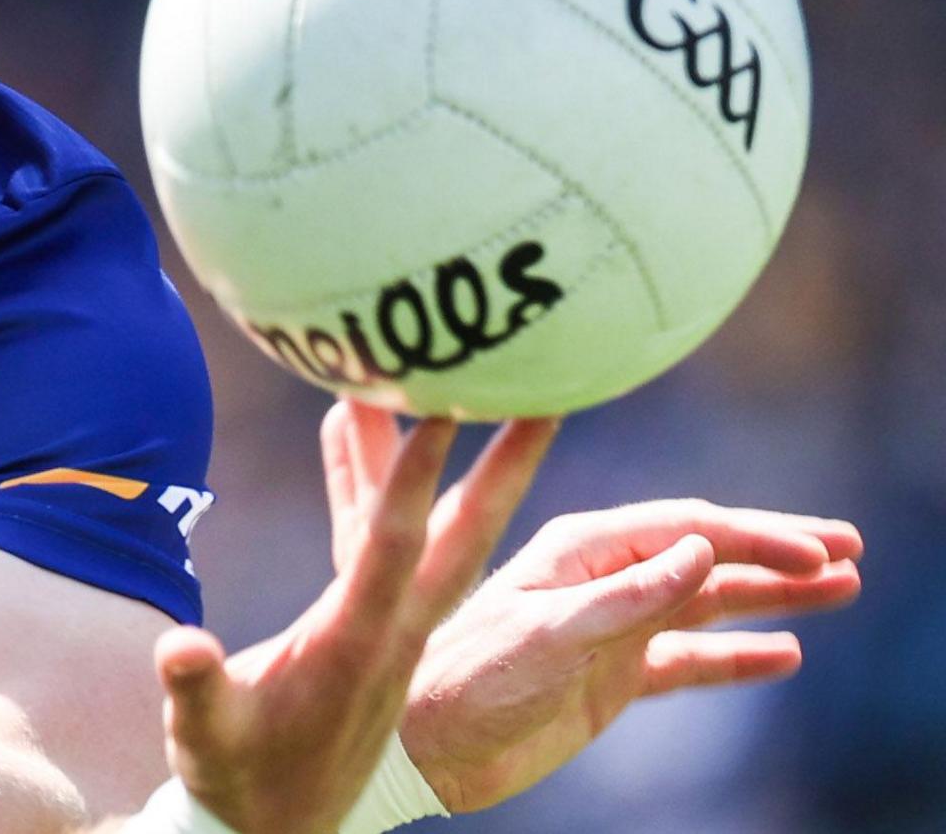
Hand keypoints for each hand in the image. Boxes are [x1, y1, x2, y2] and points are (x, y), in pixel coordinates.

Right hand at [156, 406, 559, 833]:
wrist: (272, 825)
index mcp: (355, 645)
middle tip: (548, 400)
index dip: (416, 478)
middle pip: (461, 538)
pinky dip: (370, 483)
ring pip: (428, 531)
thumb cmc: (234, 776)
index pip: (395, 546)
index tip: (449, 409)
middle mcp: (390, 629)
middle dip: (503, 471)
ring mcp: (386, 627)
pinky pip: (376, 538)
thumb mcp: (206, 734)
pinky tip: (344, 426)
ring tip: (462, 385)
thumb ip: (196, 687)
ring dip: (451, 465)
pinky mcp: (366, 626)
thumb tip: (180, 647)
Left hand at [389, 470, 861, 810]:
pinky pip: (687, 660)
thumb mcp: (546, 636)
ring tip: (844, 588)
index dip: (754, 536)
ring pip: (707, 602)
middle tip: (850, 549)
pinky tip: (784, 655)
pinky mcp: (610, 676)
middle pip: (705, 554)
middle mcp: (600, 578)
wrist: (423, 745)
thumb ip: (624, 598)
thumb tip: (703, 551)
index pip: (684, 529)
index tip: (817, 549)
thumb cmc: (464, 679)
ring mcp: (610, 627)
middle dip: (776, 549)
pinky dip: (736, 656)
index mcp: (579, 551)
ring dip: (772, 595)